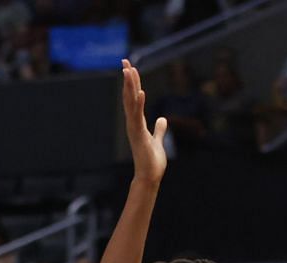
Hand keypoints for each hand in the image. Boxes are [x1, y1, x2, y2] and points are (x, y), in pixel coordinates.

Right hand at [120, 61, 168, 184]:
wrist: (150, 176)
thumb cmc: (152, 161)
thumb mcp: (157, 140)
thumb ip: (159, 129)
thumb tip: (162, 119)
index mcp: (137, 122)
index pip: (133, 98)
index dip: (132, 83)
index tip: (130, 67)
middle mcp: (133, 123)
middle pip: (129, 96)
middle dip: (128, 79)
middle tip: (125, 61)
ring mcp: (134, 128)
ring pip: (130, 103)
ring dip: (130, 86)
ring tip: (129, 70)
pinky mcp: (139, 135)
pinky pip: (137, 116)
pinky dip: (138, 104)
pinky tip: (140, 92)